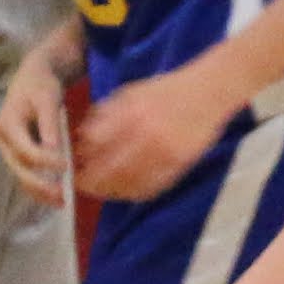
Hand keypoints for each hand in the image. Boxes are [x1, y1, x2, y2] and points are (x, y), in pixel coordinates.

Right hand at [0, 44, 77, 201]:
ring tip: (60, 202)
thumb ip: (49, 124)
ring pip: (20, 173)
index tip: (66, 165)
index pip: (25, 150)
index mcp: (6, 123)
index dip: (45, 160)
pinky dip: (38, 185)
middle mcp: (2, 138)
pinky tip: (53, 196)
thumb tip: (53, 150)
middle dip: (39, 184)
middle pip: (18, 167)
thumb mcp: (47, 98)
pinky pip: (25, 172)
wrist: (33, 78)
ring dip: (38, 190)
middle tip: (61, 196)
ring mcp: (7, 147)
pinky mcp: (15, 152)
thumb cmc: (40, 85)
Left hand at [71, 55, 241, 205]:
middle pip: (110, 167)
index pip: (97, 142)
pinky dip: (136, 193)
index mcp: (130, 113)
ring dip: (111, 191)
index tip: (76, 163)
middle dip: (92, 181)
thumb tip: (83, 135)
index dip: (84, 157)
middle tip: (83, 185)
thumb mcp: (131, 93)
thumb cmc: (167, 90)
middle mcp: (145, 133)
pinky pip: (153, 186)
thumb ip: (106, 113)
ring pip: (130, 181)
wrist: (208, 91)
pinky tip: (127, 193)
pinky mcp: (179, 163)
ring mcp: (164, 151)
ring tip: (102, 192)